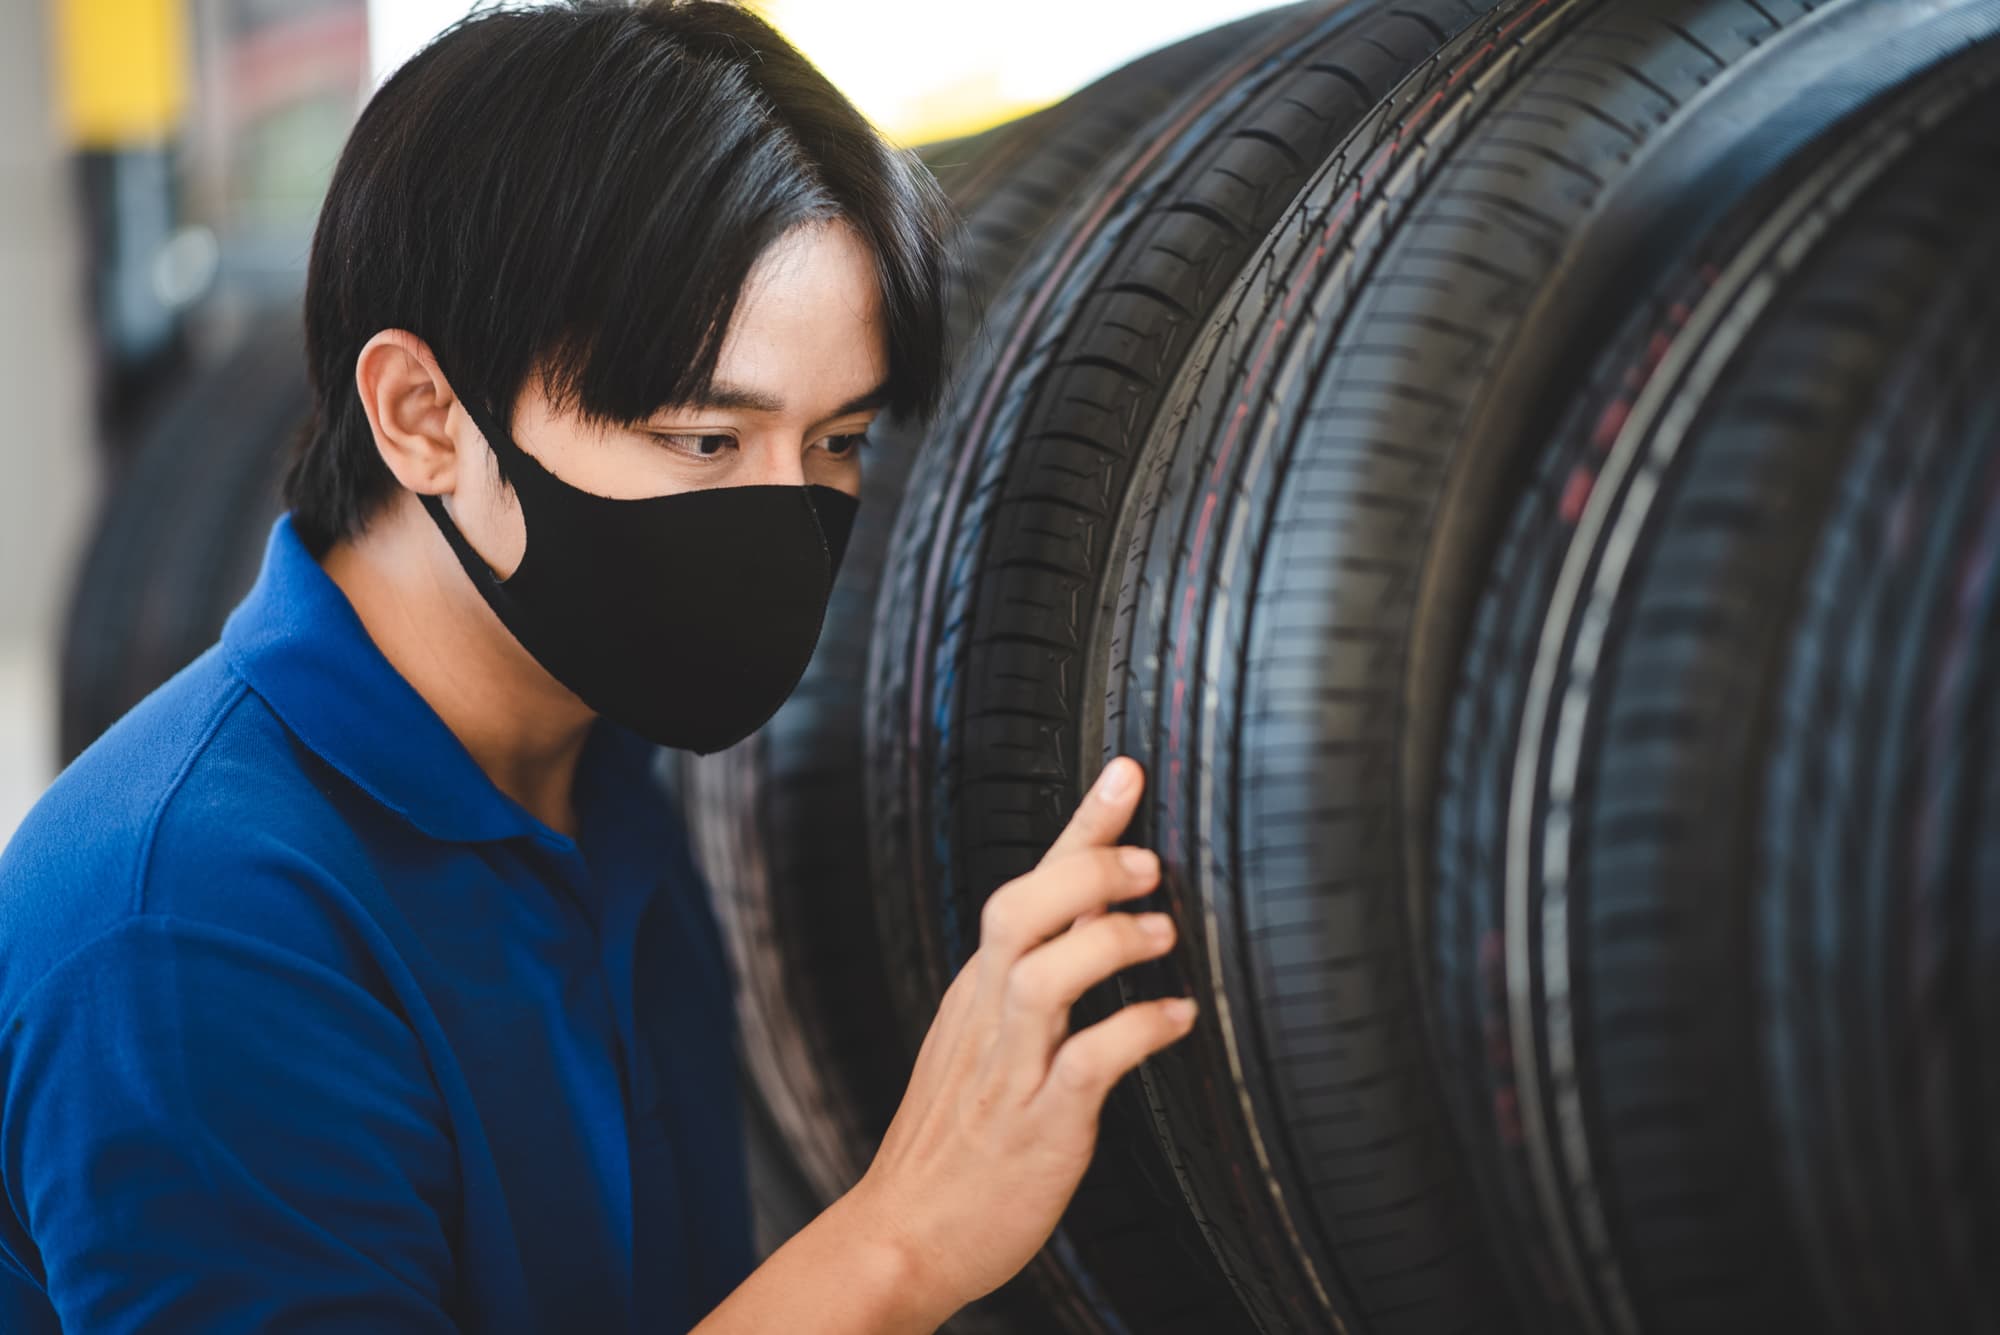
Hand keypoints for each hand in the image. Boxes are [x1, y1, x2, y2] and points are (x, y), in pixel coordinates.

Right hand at [842, 756, 1198, 1323]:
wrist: (903, 1234)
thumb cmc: (952, 1141)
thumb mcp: (981, 1043)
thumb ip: (1031, 981)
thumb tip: (1095, 921)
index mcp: (979, 989)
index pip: (1025, 886)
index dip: (1079, 828)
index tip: (1126, 774)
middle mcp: (989, 1016)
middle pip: (1018, 910)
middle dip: (1086, 873)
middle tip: (1149, 863)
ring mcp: (1009, 1068)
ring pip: (1044, 977)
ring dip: (1108, 944)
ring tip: (1163, 933)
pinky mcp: (1037, 1124)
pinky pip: (1086, 1065)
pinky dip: (1136, 1032)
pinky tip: (1177, 1018)